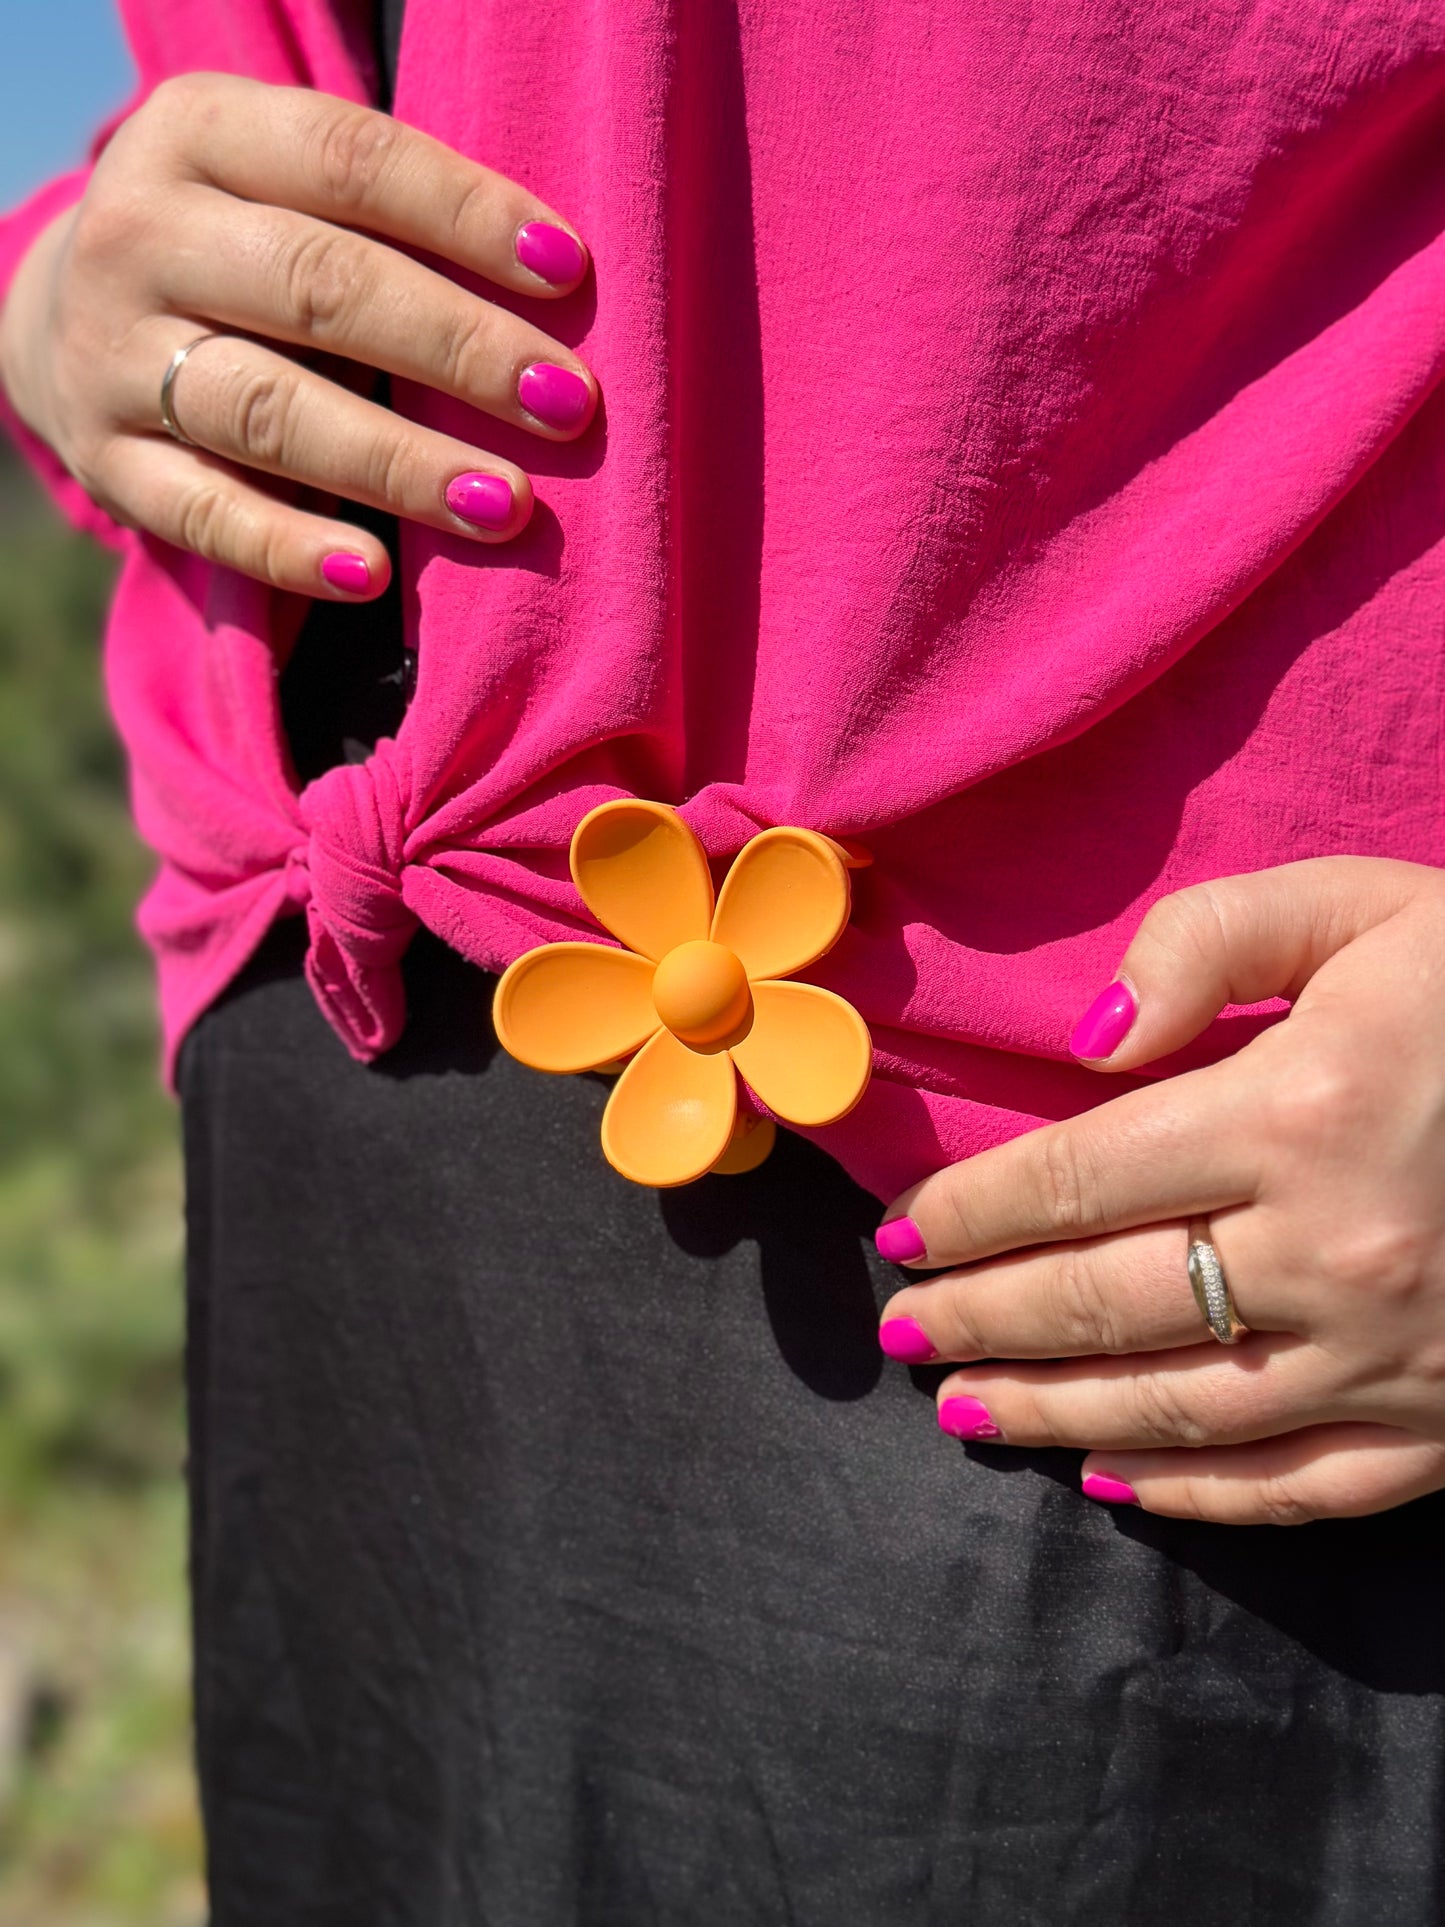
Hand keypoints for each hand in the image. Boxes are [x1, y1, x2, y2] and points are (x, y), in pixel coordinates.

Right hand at [0, 73, 597, 596]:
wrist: (69, 314)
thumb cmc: (247, 246)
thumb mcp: (291, 187)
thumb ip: (392, 222)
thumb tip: (556, 295)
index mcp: (197, 131)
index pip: (348, 160)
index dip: (463, 214)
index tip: (568, 272)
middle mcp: (140, 236)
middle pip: (317, 287)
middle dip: (457, 348)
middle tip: (565, 404)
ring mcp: (111, 356)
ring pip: (270, 409)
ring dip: (398, 461)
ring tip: (505, 502)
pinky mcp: (108, 464)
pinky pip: (206, 515)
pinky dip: (292, 550)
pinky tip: (376, 575)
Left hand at [875, 857, 1444, 1524]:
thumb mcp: (1370, 908)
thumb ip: (1211, 944)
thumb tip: (1089, 1041)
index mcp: (1295, 1115)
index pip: (1071, 1180)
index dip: (968, 1212)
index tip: (899, 1232)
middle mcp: (1331, 1253)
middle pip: (1100, 1302)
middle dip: (980, 1318)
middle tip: (906, 1331)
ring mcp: (1393, 1358)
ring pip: (1177, 1408)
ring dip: (1050, 1412)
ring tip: (963, 1408)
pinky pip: (1299, 1487)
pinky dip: (1197, 1496)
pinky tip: (1115, 1484)